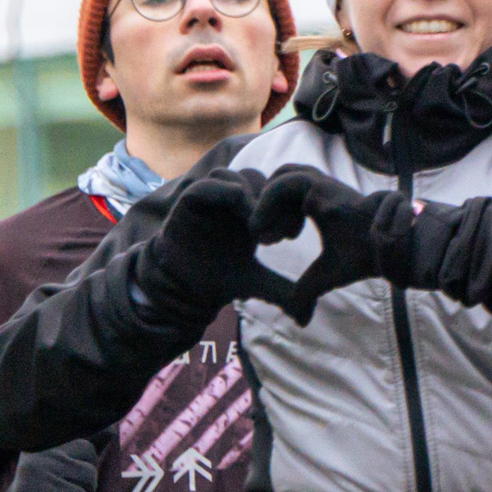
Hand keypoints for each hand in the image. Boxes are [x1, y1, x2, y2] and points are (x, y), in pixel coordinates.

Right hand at [131, 176, 299, 320]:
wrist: (185, 289)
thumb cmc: (219, 277)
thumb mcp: (258, 282)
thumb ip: (283, 291)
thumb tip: (306, 316)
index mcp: (249, 210)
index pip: (272, 188)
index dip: (287, 205)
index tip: (293, 235)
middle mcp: (229, 199)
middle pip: (257, 178)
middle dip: (272, 201)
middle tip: (279, 233)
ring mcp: (209, 198)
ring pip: (233, 175)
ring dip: (250, 197)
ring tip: (258, 229)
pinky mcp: (188, 203)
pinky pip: (205, 185)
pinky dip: (223, 193)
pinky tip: (239, 219)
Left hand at [249, 167, 419, 323]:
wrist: (393, 250)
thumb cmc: (366, 258)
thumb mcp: (326, 275)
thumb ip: (307, 290)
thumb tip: (299, 319)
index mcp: (320, 204)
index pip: (285, 194)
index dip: (272, 213)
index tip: (275, 242)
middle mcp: (320, 189)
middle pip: (282, 175)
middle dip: (266, 203)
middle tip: (270, 237)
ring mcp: (323, 184)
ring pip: (282, 173)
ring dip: (266, 202)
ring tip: (266, 236)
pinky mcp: (324, 187)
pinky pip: (286, 181)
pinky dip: (269, 201)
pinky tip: (271, 232)